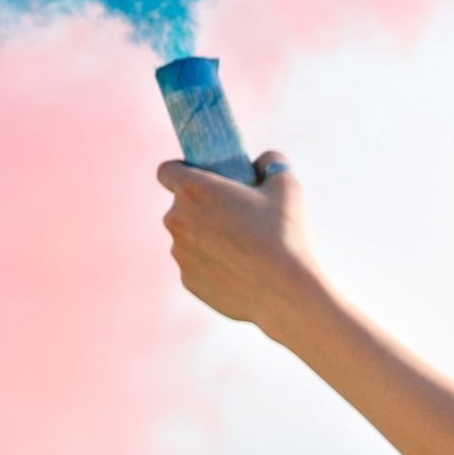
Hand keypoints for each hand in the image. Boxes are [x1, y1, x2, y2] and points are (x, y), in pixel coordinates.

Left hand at [156, 150, 324, 333]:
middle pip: (180, 208)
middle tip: (236, 219)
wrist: (286, 293)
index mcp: (193, 189)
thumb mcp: (287, 186)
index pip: (166, 171)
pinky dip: (213, 267)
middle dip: (201, 210)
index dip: (182, 172)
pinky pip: (197, 267)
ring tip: (243, 251)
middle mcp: (176, 219)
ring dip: (206, 240)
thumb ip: (272, 163)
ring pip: (188, 240)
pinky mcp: (188, 281)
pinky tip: (241, 273)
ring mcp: (180, 253)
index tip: (202, 180)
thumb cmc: (285, 235)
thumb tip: (264, 161)